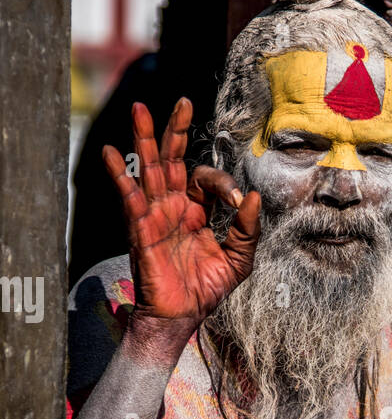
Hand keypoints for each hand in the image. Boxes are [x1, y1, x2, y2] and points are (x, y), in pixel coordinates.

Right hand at [103, 98, 259, 331]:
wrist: (182, 316)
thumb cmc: (206, 289)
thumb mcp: (239, 259)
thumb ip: (248, 229)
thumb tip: (254, 196)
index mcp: (195, 211)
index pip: (205, 180)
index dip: (224, 185)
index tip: (238, 203)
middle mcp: (173, 207)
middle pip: (172, 160)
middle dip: (175, 130)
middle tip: (183, 102)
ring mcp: (155, 215)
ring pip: (149, 169)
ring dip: (144, 139)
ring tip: (139, 109)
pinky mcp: (141, 229)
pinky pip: (130, 198)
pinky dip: (120, 175)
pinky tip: (111, 153)